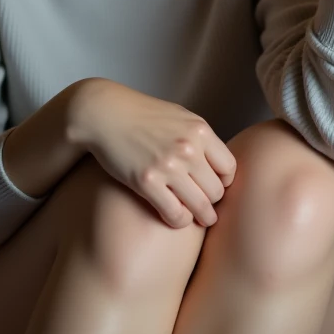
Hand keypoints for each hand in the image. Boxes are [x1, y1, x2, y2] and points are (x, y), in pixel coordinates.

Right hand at [70, 78, 236, 227]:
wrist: (104, 113)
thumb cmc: (141, 114)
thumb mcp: (179, 116)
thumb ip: (199, 138)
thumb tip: (217, 162)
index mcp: (200, 131)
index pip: (229, 168)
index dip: (224, 182)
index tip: (213, 186)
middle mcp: (188, 148)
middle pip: (217, 191)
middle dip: (212, 201)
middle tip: (204, 206)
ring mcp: (168, 166)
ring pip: (201, 207)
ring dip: (200, 216)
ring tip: (195, 218)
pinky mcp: (147, 182)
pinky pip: (175, 214)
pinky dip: (178, 220)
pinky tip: (173, 216)